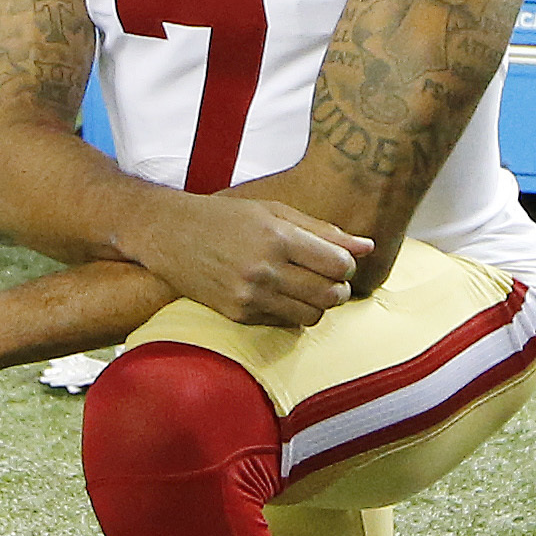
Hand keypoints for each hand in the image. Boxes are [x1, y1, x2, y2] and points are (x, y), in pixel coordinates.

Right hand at [121, 187, 369, 328]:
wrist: (169, 234)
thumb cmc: (224, 217)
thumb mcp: (274, 211)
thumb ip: (322, 230)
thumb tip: (367, 247)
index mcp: (277, 237)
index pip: (338, 264)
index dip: (347, 265)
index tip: (338, 261)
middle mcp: (265, 269)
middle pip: (330, 294)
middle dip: (339, 288)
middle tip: (330, 279)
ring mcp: (250, 296)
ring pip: (312, 316)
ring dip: (318, 305)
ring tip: (307, 288)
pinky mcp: (237, 314)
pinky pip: (285, 324)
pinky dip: (292, 313)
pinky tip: (280, 295)